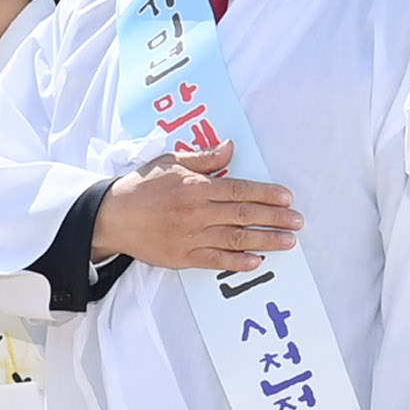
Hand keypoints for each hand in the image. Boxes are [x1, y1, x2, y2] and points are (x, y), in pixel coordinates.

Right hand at [93, 138, 299, 271]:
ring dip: (265, 241)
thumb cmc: (142, 186)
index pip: (239, 189)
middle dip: (274, 219)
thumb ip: (204, 158)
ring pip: (235, 239)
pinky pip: (215, 260)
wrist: (112, 217)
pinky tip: (257, 262)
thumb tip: (230, 147)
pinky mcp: (183, 256)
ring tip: (288, 242)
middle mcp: (196, 212)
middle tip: (297, 222)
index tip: (287, 198)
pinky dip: (237, 261)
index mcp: (195, 186)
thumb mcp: (170, 162)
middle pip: (243, 215)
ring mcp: (190, 236)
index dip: (266, 194)